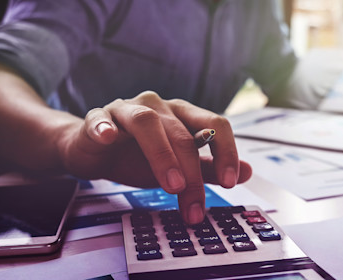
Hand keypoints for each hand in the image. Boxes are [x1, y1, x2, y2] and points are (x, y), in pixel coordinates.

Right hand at [58, 91, 251, 223]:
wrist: (95, 152)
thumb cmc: (138, 156)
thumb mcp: (178, 167)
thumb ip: (209, 169)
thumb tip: (248, 173)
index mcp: (183, 115)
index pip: (215, 125)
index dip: (227, 151)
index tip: (231, 182)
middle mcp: (158, 107)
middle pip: (182, 134)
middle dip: (192, 174)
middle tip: (195, 206)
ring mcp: (127, 109)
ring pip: (147, 123)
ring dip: (162, 154)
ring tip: (172, 185)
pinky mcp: (97, 118)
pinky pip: (101, 119)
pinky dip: (105, 127)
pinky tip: (109, 138)